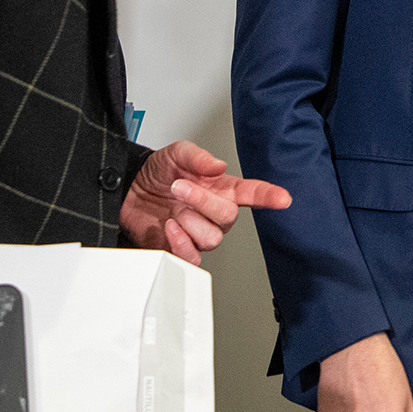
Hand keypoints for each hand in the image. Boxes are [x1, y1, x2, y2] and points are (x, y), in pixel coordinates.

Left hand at [120, 139, 290, 263]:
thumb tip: (218, 165)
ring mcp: (199, 232)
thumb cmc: (157, 173)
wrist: (129, 191)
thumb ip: (197, 157)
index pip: (252, 193)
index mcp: (221, 188)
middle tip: (179, 187)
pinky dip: (181, 243)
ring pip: (212, 238)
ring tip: (173, 210)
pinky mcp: (182, 249)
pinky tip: (170, 228)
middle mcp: (214, 213)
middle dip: (202, 201)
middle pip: (228, 217)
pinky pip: (193, 258)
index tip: (283, 198)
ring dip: (189, 222)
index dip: (268, 196)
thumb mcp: (176, 154)